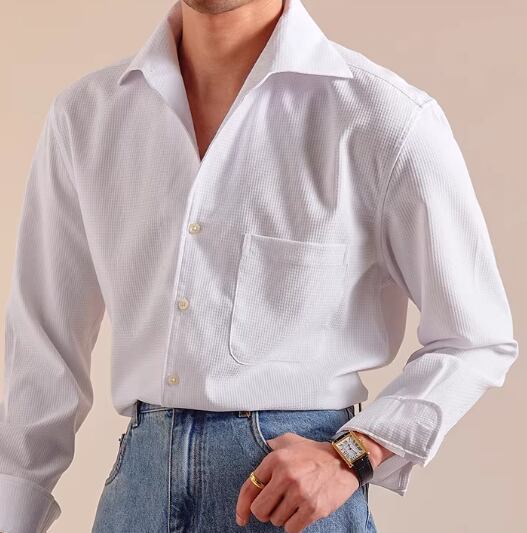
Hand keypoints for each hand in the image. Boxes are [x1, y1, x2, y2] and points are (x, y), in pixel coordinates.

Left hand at [235, 431, 385, 532]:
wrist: (345, 461)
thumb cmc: (314, 453)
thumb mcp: (290, 441)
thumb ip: (272, 445)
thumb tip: (257, 450)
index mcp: (276, 459)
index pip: (250, 487)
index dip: (241, 506)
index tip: (241, 518)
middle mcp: (285, 476)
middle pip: (260, 510)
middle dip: (264, 512)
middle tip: (274, 506)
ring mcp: (300, 493)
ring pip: (276, 521)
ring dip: (281, 516)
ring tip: (293, 503)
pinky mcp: (313, 509)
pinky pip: (291, 528)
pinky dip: (293, 524)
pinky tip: (300, 512)